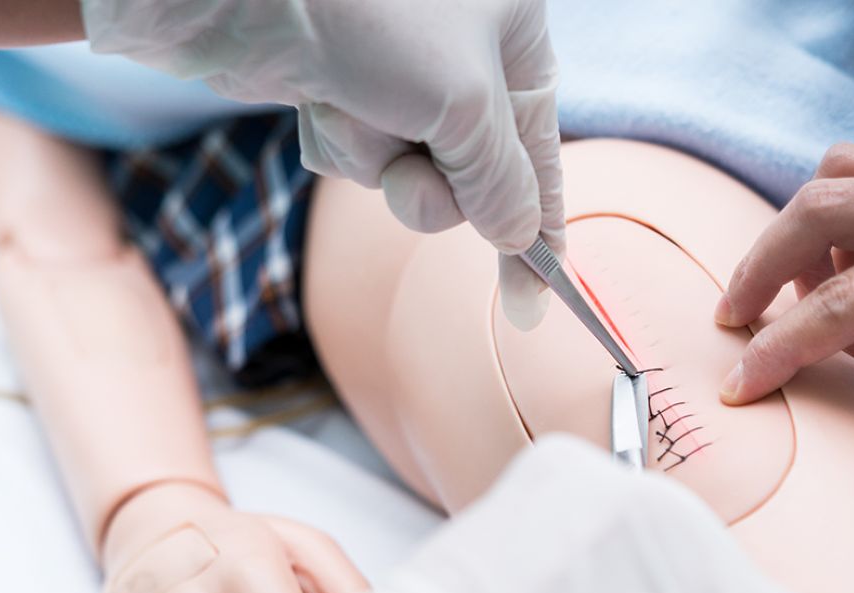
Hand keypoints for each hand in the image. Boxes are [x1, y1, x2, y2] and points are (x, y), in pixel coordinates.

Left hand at [81, 0, 564, 328]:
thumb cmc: (372, 14)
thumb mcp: (464, 106)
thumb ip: (501, 184)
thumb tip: (520, 238)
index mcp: (512, 36)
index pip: (538, 152)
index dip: (538, 231)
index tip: (533, 303)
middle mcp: (460, 53)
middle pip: (470, 177)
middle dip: (432, 187)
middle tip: (410, 173)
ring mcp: (395, 73)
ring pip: (405, 173)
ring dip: (375, 158)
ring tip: (349, 103)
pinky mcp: (339, 89)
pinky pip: (354, 155)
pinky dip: (336, 142)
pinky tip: (315, 96)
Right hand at [715, 143, 853, 433]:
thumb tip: (847, 340)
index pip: (847, 303)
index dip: (781, 346)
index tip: (741, 382)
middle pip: (823, 208)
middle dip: (761, 265)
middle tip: (734, 319)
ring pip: (846, 171)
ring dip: (798, 229)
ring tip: (794, 293)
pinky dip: (840, 213)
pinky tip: (847, 266)